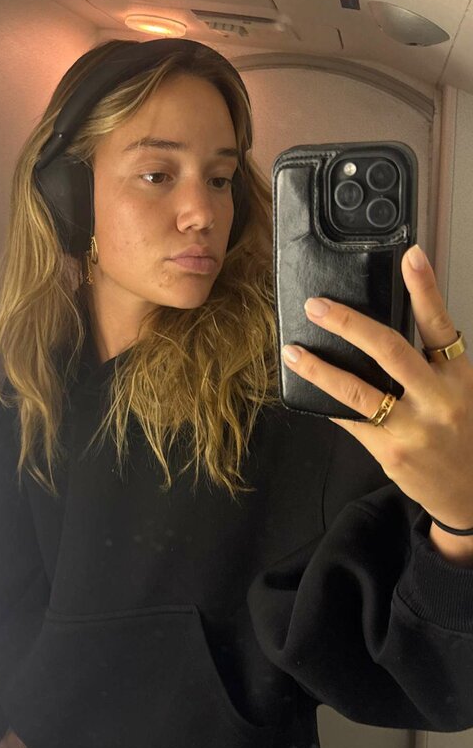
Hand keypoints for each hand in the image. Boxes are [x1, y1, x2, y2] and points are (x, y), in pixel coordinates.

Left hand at [281, 244, 472, 529]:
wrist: (471, 491)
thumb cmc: (462, 434)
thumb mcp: (460, 391)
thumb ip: (431, 363)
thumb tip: (379, 333)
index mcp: (458, 376)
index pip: (441, 325)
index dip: (425, 289)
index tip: (410, 256)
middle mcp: (437, 399)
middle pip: (391, 351)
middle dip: (350, 324)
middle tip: (318, 306)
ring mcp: (413, 427)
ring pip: (357, 390)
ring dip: (319, 369)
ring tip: (293, 350)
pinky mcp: (391, 451)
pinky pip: (351, 420)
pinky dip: (328, 402)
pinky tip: (307, 388)